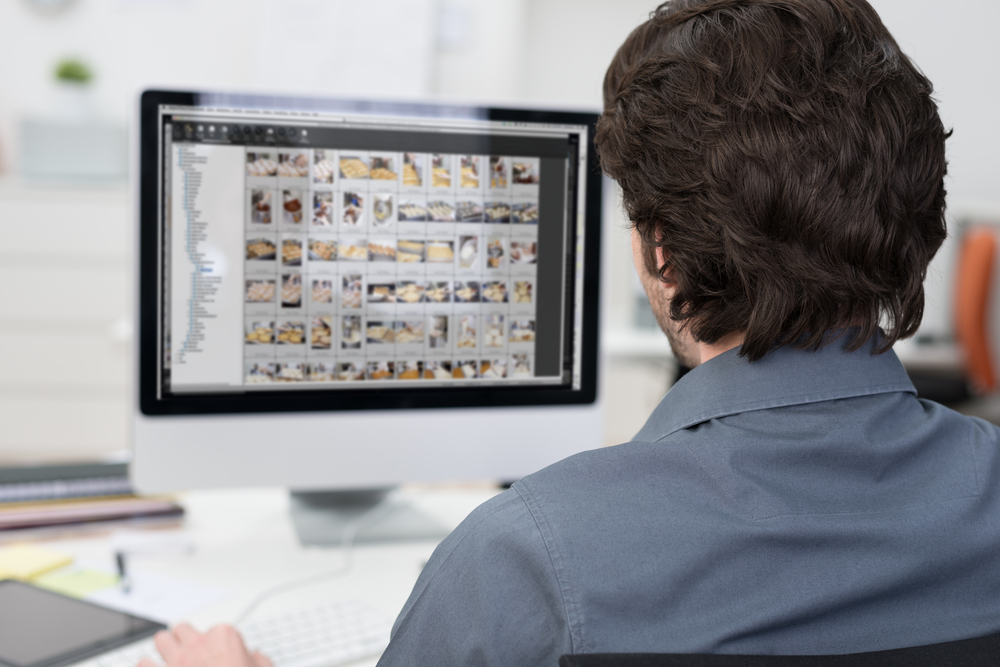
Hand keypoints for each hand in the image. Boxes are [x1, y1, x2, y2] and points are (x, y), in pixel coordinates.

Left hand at [137, 623, 271, 666]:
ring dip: (163, 650)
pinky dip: (146, 666)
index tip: (218, 657)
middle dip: (184, 641)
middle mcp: (198, 644)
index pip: (215, 630)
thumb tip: (256, 656)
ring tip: (168, 661)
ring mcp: (177, 660)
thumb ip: (259, 660)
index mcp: (225, 637)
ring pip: (161, 639)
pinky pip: (143, 664)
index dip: (216, 645)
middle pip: (182, 629)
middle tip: (189, 654)